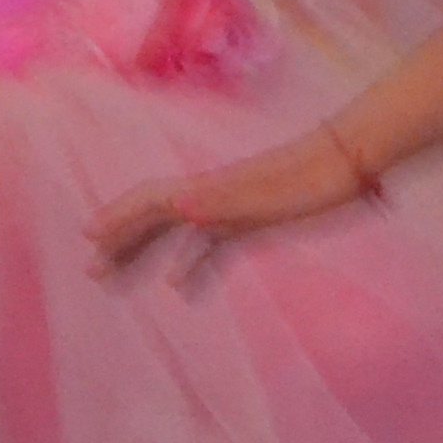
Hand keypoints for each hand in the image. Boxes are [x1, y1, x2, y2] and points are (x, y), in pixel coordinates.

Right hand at [92, 125, 379, 284]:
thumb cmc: (312, 177)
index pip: (151, 202)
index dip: (120, 218)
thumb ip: (222, 201)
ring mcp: (235, 208)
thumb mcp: (267, 193)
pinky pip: (213, 245)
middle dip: (122, 243)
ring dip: (147, 254)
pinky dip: (191, 264)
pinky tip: (183, 286)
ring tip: (119, 281)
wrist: (354, 156)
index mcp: (210, 190)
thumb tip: (178, 209)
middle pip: (156, 219)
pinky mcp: (257, 219)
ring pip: (179, 234)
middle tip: (93, 273)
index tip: (88, 237)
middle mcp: (214, 196)